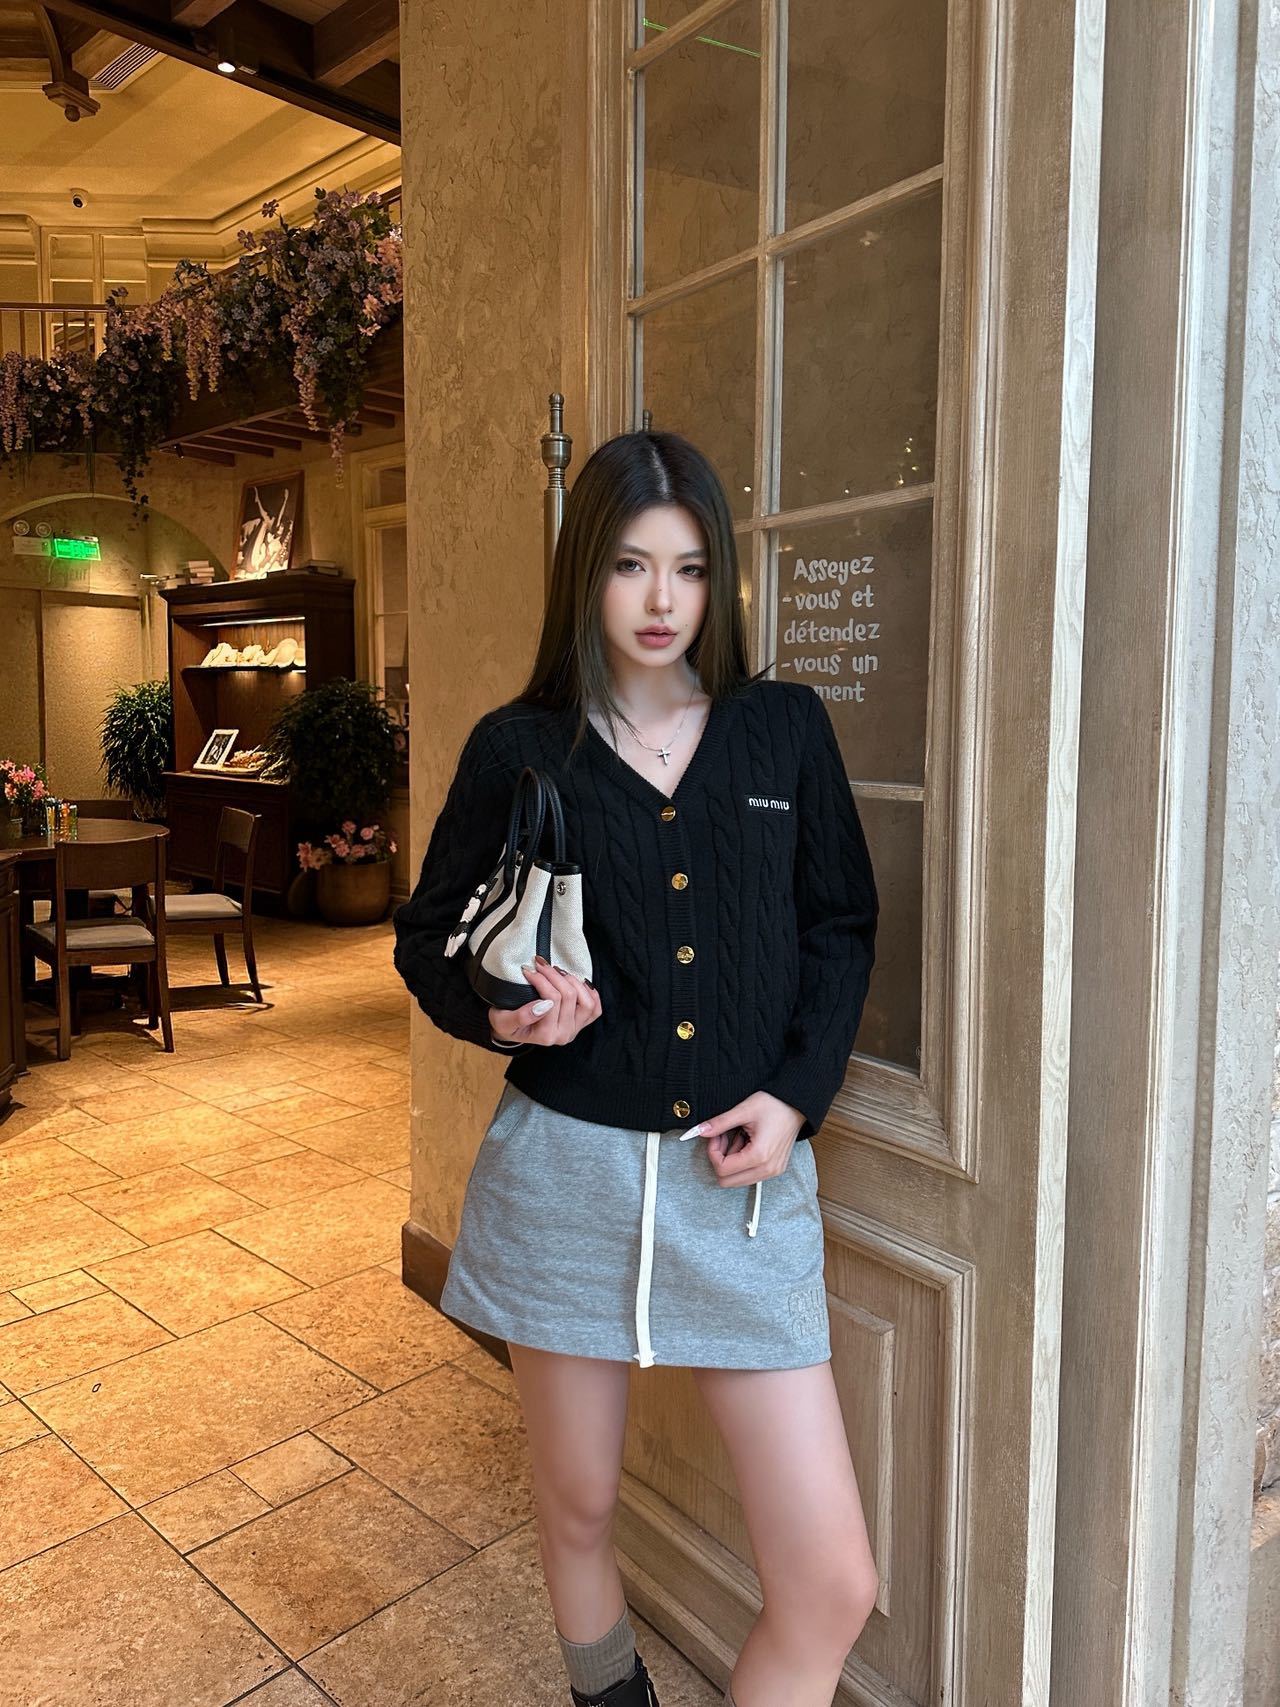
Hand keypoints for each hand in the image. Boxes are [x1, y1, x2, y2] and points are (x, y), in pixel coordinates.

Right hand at [488, 954, 601, 1047]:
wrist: (511, 1029)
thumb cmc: (505, 1023)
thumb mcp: (503, 1021)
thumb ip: (521, 1016)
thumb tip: (543, 1006)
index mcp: (546, 1036)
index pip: (552, 1000)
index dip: (541, 979)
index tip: (528, 969)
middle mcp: (563, 1035)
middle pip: (569, 997)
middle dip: (554, 975)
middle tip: (540, 964)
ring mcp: (574, 1029)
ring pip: (586, 1001)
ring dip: (572, 981)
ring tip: (556, 971)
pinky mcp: (580, 1024)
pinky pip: (595, 1008)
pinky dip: (590, 993)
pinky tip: (576, 982)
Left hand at [689, 1092, 805, 1187]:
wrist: (797, 1104)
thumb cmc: (775, 1104)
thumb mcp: (744, 1110)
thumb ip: (719, 1123)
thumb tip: (699, 1131)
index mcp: (759, 1156)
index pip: (722, 1170)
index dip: (713, 1152)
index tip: (717, 1135)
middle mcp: (767, 1169)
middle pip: (727, 1181)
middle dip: (720, 1160)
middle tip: (723, 1138)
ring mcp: (773, 1171)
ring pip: (737, 1180)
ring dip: (731, 1162)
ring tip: (739, 1138)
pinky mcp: (775, 1169)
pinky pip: (749, 1175)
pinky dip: (742, 1162)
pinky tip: (746, 1143)